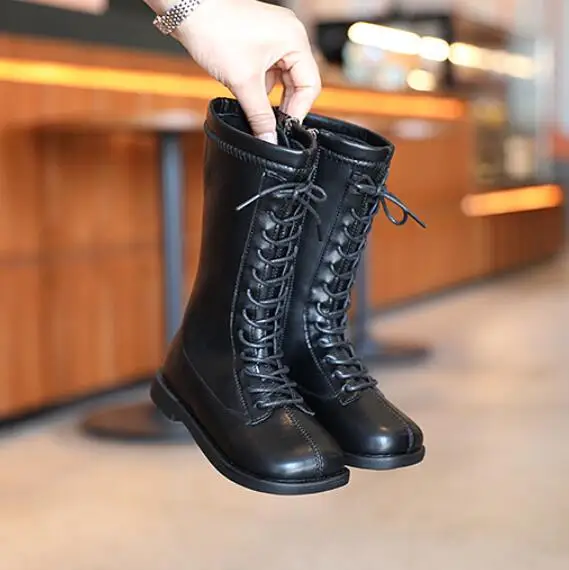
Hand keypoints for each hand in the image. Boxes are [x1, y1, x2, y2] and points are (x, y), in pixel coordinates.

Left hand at [154, 0, 320, 142]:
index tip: (283, 128)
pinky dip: (261, 83)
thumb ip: (259, 114)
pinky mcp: (260, 38)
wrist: (186, 9)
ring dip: (271, 94)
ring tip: (254, 104)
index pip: (310, 85)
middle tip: (270, 123)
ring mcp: (275, 35)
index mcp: (295, 40)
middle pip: (298, 81)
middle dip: (284, 103)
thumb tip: (269, 138)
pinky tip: (247, 90)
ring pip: (283, 76)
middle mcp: (290, 34)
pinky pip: (270, 68)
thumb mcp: (242, 82)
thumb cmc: (214, 30)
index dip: (298, 111)